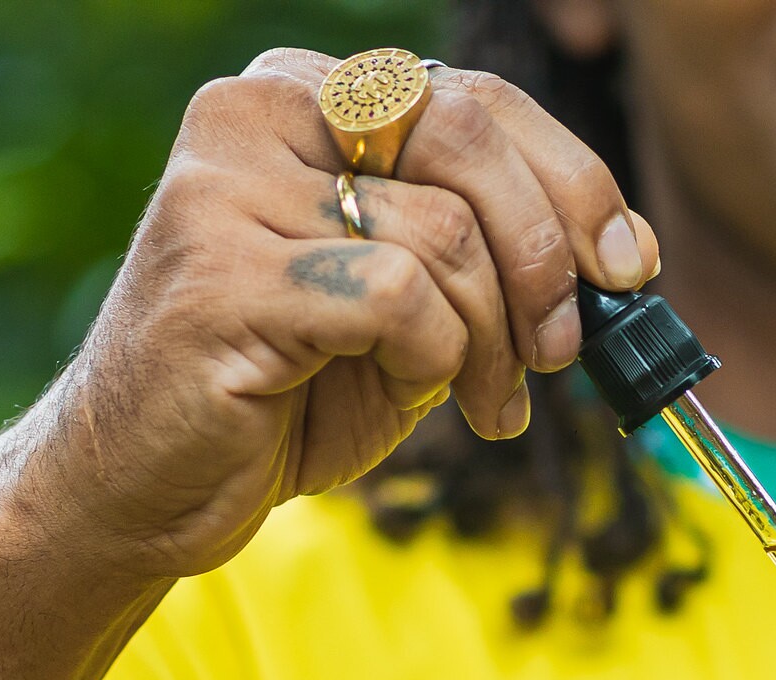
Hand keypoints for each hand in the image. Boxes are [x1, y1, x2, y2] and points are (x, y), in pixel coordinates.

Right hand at [26, 48, 657, 579]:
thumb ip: (485, 256)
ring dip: (492, 341)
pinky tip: (405, 396)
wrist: (145, 485)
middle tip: (561, 352)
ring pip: (444, 234)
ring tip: (484, 403)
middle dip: (547, 258)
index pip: (475, 99)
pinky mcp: (221, 271)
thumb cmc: (283, 394)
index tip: (631, 265)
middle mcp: (258, 112)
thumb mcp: (409, 309)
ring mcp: (227, 185)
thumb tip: (623, 257)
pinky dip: (431, 361)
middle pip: (468, 138)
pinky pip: (396, 299)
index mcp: (307, 100)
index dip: (574, 181)